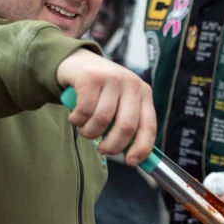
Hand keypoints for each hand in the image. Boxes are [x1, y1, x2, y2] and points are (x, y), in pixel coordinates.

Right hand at [56, 49, 156, 165]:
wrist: (76, 61)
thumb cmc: (100, 89)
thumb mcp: (120, 102)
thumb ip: (127, 123)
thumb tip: (134, 157)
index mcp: (143, 93)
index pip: (149, 126)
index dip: (141, 148)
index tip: (131, 162)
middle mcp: (131, 84)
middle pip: (126, 127)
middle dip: (112, 146)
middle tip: (102, 150)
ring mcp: (111, 79)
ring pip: (102, 121)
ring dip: (89, 133)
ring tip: (85, 129)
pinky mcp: (91, 78)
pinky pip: (84, 111)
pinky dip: (77, 120)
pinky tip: (75, 117)